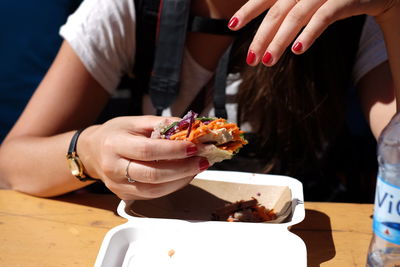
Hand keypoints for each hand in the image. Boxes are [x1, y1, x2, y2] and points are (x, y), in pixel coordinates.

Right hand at [78, 116, 208, 199]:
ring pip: (154, 190)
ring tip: (197, 168)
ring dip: (181, 180)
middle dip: (182, 169)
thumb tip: (191, 127)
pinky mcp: (124, 196)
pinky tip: (184, 176)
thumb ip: (162, 124)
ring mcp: (118, 185)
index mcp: (114, 144)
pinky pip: (152, 195)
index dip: (173, 150)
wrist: (92, 151)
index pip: (148, 150)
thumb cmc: (116, 133)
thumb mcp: (135, 121)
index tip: (194, 146)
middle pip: (152, 174)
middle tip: (203, 161)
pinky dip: (172, 186)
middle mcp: (113, 168)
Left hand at [228, 0, 398, 65]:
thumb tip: (268, 29)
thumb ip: (290, 6)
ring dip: (280, 40)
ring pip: (296, 15)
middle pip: (277, 11)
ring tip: (267, 62)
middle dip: (261, 36)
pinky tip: (298, 50)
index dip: (248, 9)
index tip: (231, 26)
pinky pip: (325, 16)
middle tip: (250, 60)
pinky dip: (310, 33)